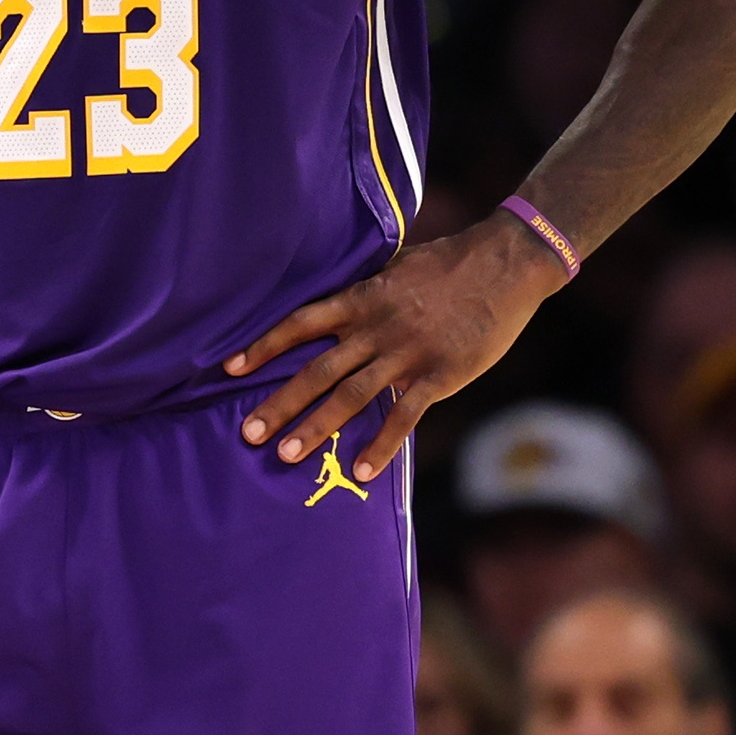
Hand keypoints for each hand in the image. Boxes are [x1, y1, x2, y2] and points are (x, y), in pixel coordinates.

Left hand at [229, 217, 566, 487]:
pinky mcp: (439, 375)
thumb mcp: (397, 267)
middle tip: (248, 434)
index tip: (231, 369)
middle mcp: (376, 329)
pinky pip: (404, 416)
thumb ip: (366, 290)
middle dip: (280, 403)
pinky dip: (381, 445)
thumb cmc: (450, 263)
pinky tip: (361, 471)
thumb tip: (338, 304)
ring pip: (351, 396)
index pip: (301, 323)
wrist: (505, 264)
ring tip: (287, 456)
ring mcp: (406, 354)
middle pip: (317, 370)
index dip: (264, 346)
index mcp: (362, 300)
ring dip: (316, 427)